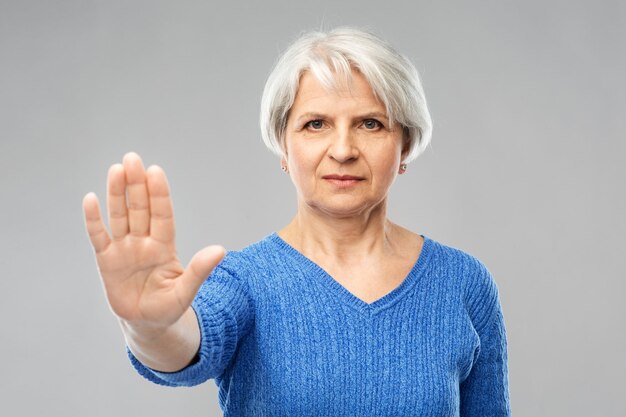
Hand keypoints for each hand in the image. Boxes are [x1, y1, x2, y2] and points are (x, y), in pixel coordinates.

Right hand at [83, 152, 224, 332]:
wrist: (146, 323)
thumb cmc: (169, 306)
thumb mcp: (186, 291)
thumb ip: (199, 270)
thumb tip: (221, 250)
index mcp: (164, 246)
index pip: (162, 214)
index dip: (158, 194)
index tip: (155, 172)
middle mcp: (143, 241)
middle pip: (139, 208)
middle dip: (136, 185)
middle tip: (132, 158)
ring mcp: (123, 249)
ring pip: (119, 216)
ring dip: (116, 194)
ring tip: (116, 170)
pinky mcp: (105, 260)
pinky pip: (99, 236)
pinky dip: (94, 220)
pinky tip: (91, 199)